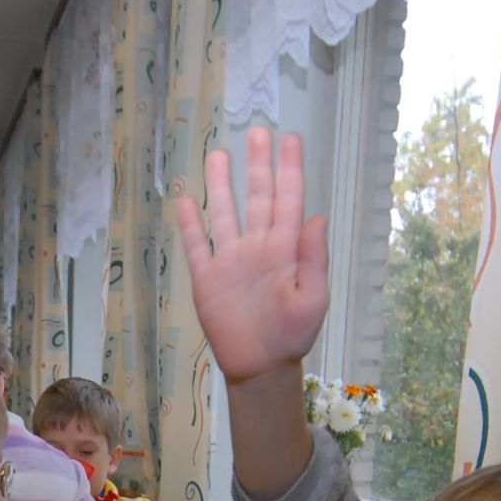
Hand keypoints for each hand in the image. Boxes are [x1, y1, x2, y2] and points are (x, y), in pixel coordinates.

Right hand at [176, 128, 329, 383]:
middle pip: (258, 197)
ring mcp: (231, 261)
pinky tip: (185, 202)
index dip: (290, 169)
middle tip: (257, 133)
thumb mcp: (313, 299)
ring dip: (222, 186)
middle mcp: (258, 247)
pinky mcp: (207, 279)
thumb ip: (314, 259)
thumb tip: (316, 217)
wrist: (260, 367)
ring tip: (218, 155)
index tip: (290, 140)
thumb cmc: (293, 335)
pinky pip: (197, 246)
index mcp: (286, 249)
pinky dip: (190, 225)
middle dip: (258, 165)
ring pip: (225, 213)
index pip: (289, 199)